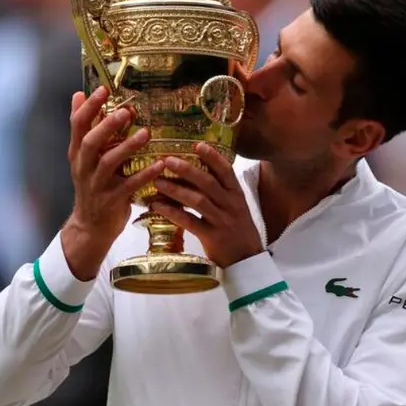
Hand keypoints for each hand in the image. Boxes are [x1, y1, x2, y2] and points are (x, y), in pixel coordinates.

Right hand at [62, 87, 164, 279]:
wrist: (91, 226)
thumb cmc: (93, 185)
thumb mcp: (84, 156)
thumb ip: (85, 128)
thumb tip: (78, 95)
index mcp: (78, 153)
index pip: (77, 125)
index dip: (88, 107)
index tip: (103, 89)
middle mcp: (84, 167)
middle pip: (90, 142)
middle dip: (106, 126)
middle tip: (125, 111)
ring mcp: (96, 185)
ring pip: (108, 163)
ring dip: (127, 147)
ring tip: (145, 133)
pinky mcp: (111, 201)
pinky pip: (128, 186)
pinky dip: (144, 175)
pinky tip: (160, 165)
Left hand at [152, 143, 263, 267]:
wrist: (248, 261)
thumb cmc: (238, 231)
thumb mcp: (235, 208)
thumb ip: (220, 192)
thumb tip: (193, 174)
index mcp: (237, 195)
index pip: (226, 171)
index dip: (212, 157)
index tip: (197, 144)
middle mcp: (231, 205)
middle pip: (208, 182)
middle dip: (187, 169)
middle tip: (168, 160)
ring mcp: (222, 221)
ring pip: (198, 201)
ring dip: (176, 189)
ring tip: (158, 181)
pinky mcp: (212, 237)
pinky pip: (189, 222)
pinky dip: (172, 212)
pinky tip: (158, 206)